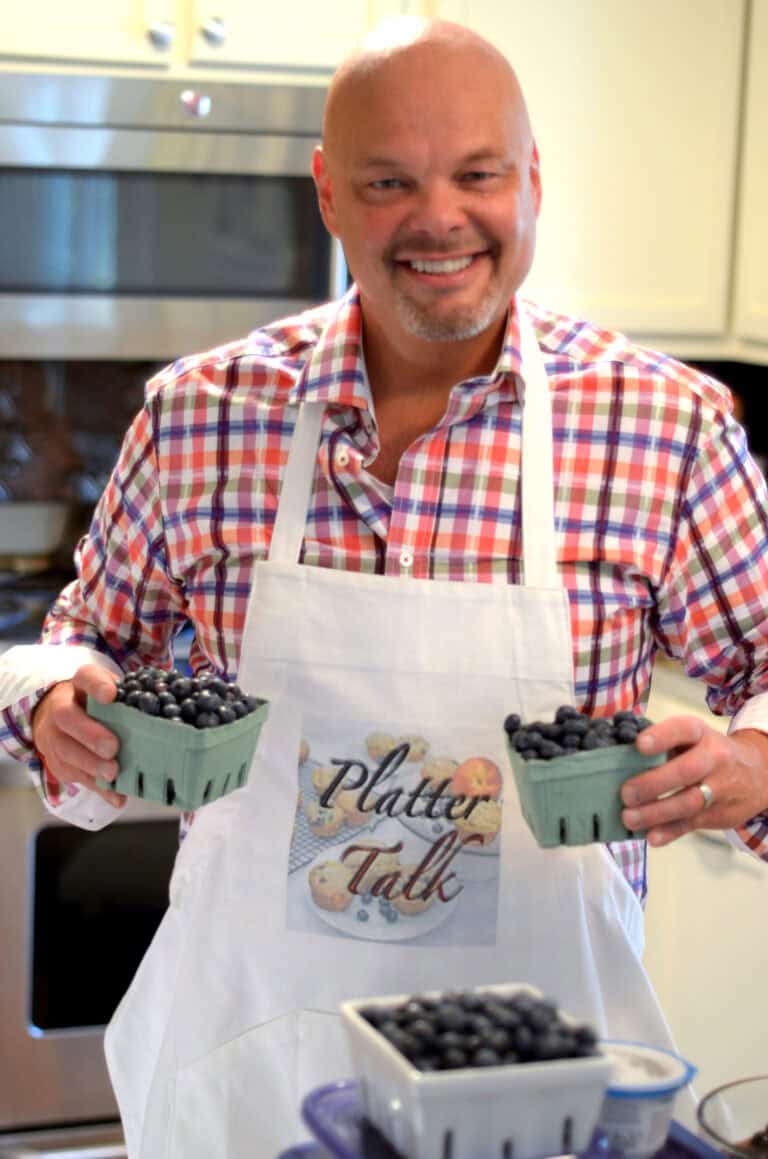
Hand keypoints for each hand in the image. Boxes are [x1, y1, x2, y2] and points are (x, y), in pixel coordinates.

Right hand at [32, 665, 125, 807]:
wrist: (59, 721)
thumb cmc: (97, 706)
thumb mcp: (111, 693)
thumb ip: (131, 699)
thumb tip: (171, 710)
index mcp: (79, 686)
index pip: (85, 677)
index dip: (97, 685)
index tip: (111, 695)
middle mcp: (61, 709)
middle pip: (67, 717)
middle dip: (90, 734)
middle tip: (112, 748)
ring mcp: (55, 738)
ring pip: (65, 751)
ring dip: (91, 765)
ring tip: (113, 773)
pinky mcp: (59, 765)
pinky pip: (75, 777)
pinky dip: (98, 790)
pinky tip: (117, 797)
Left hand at [620, 715, 767, 845]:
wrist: (758, 773)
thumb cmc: (708, 752)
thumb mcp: (693, 738)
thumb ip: (664, 744)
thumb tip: (619, 755)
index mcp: (701, 735)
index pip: (684, 730)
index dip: (662, 736)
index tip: (639, 745)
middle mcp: (714, 759)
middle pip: (685, 772)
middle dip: (652, 784)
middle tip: (625, 794)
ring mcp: (720, 789)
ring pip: (688, 802)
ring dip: (656, 813)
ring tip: (629, 818)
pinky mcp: (720, 814)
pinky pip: (693, 824)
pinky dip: (670, 832)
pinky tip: (651, 836)